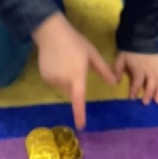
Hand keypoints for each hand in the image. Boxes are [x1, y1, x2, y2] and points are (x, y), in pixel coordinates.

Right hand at [33, 13, 116, 129]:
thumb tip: (114, 83)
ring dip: (66, 80)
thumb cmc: (75, 42)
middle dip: (76, 84)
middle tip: (76, 64)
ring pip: (63, 87)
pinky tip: (57, 61)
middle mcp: (63, 81)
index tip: (81, 126)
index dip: (80, 114)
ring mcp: (51, 80)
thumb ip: (103, 70)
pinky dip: (57, 76)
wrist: (51, 32)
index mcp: (77, 77)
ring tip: (66, 60)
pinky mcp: (43, 77)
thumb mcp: (92, 54)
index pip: (79, 100)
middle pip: (72, 91)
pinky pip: (54, 82)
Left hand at [114, 51, 157, 104]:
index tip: (132, 98)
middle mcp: (150, 70)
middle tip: (146, 103)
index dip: (134, 91)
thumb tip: (116, 82)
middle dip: (149, 94)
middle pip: (152, 84)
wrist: (141, 39)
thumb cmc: (130, 51)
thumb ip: (117, 71)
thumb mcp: (120, 59)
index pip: (137, 82)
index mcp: (139, 69)